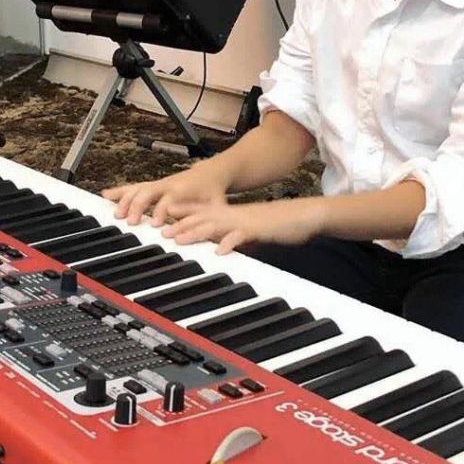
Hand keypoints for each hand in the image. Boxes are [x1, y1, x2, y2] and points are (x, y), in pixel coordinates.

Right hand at [101, 164, 228, 225]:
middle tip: (131, 221)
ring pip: (138, 188)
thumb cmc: (213, 192)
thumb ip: (209, 221)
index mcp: (183, 190)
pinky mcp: (153, 185)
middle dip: (138, 206)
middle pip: (147, 192)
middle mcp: (168, 185)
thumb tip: (204, 238)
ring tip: (116, 214)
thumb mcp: (216, 207)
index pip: (168, 200)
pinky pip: (134, 187)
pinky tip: (106, 195)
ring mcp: (159, 184)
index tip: (156, 224)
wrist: (211, 173)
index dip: (161, 211)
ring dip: (125, 200)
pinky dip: (120, 191)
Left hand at [161, 197, 326, 254]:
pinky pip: (241, 236)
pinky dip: (229, 243)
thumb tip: (217, 245)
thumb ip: (231, 235)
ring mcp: (244, 221)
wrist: (303, 216)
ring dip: (195, 232)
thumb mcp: (248, 230)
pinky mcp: (258, 230)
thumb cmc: (276, 224)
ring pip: (215, 224)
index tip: (160, 220)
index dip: (180, 215)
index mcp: (229, 214)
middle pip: (201, 217)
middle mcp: (233, 215)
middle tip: (161, 234)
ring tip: (179, 241)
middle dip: (179, 225)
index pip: (200, 211)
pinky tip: (219, 251)